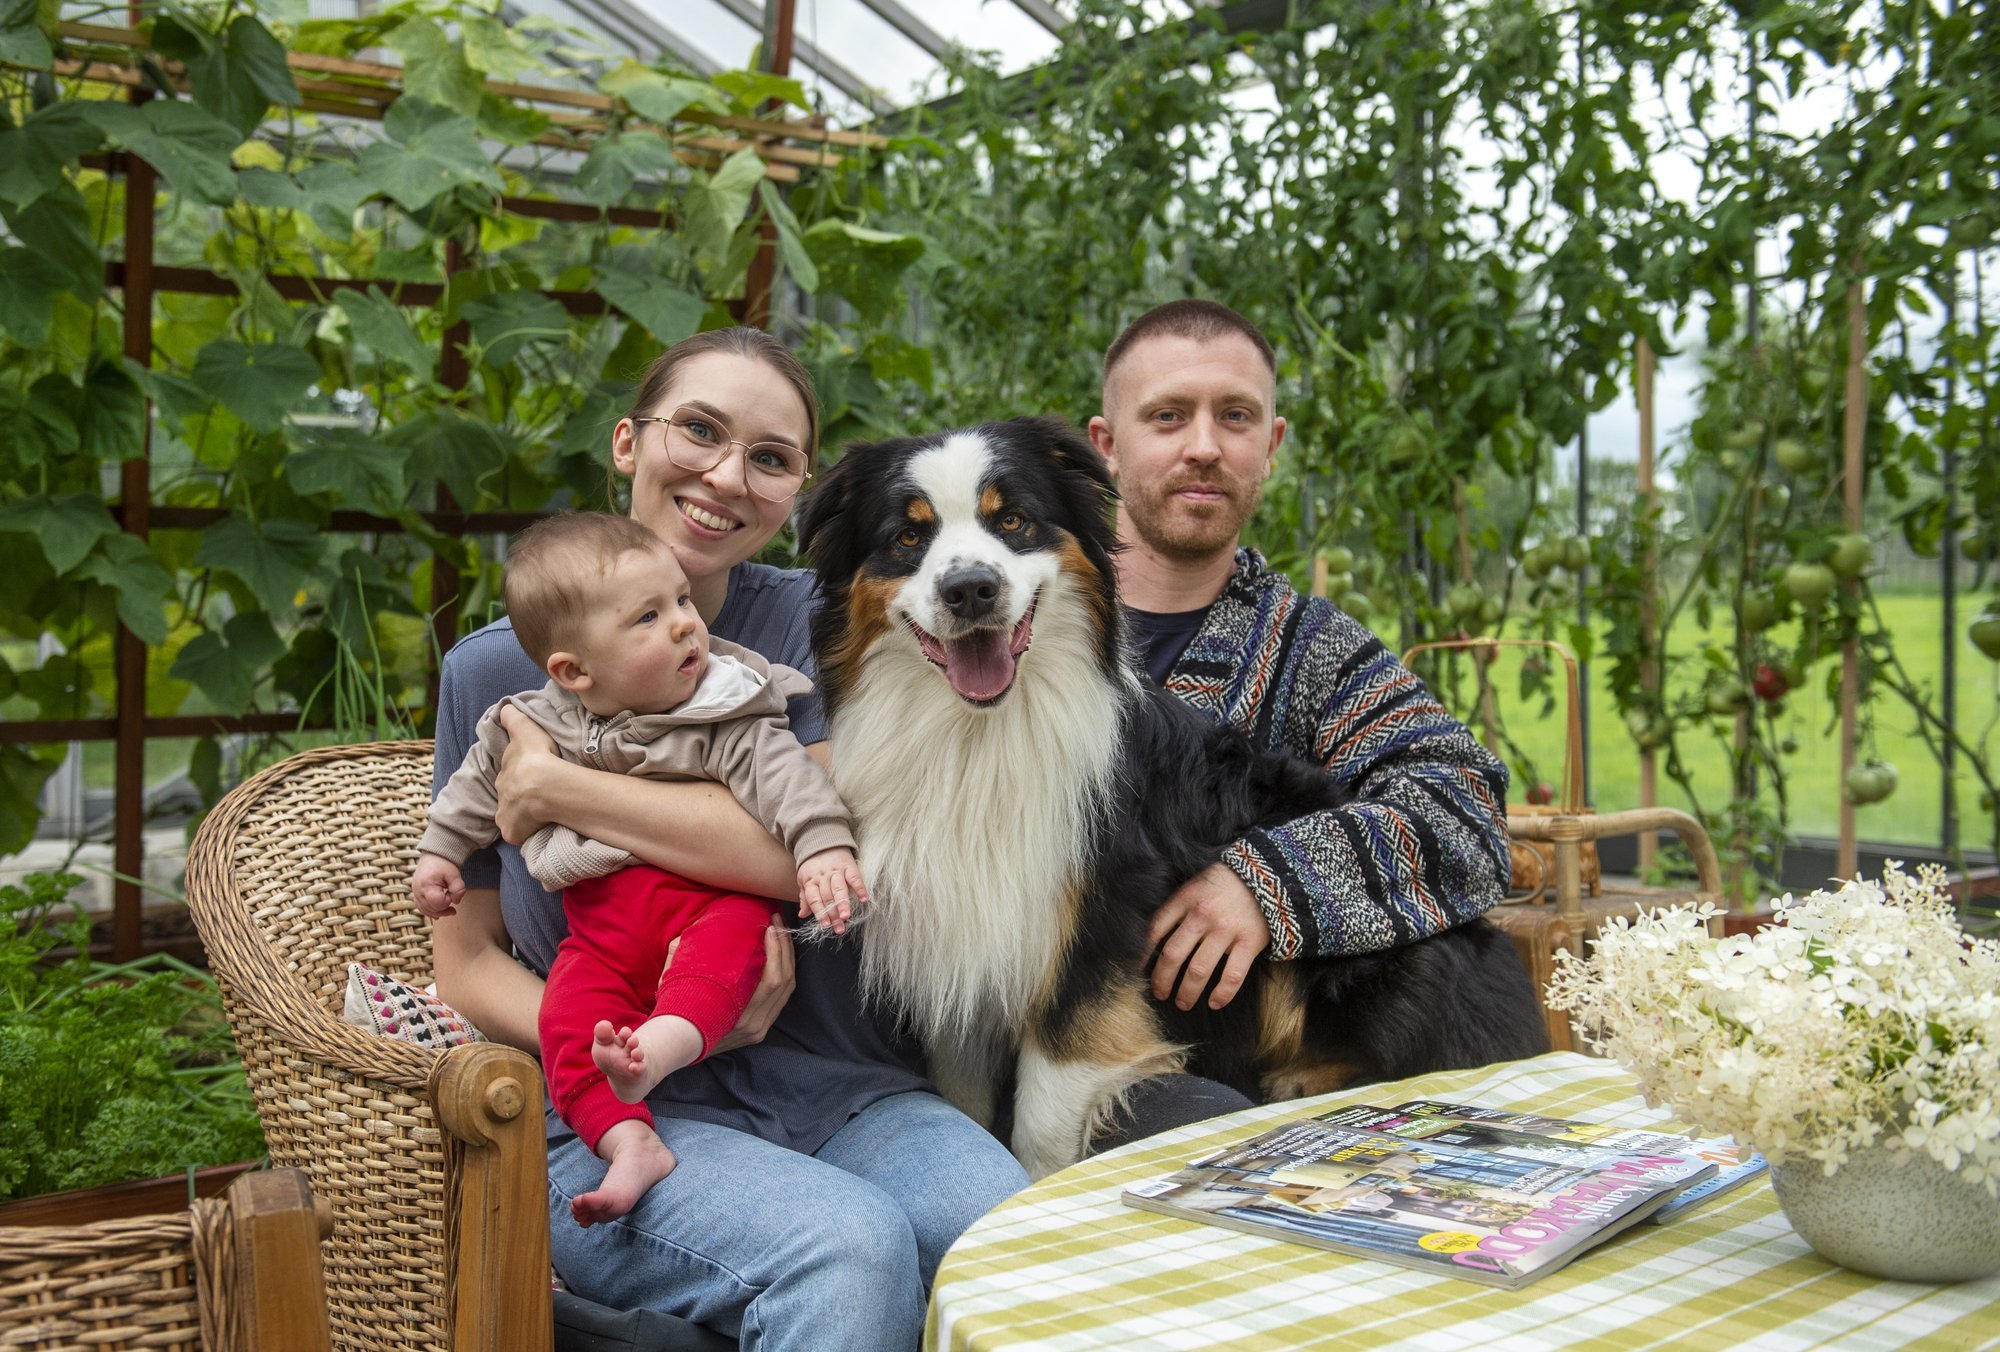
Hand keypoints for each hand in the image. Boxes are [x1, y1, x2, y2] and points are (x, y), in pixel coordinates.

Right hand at [410, 853, 465, 917]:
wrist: (434, 856)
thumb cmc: (444, 864)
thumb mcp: (455, 875)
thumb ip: (458, 889)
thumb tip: (456, 902)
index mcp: (427, 886)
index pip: (438, 903)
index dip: (448, 901)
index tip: (452, 893)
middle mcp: (418, 891)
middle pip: (431, 909)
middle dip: (444, 909)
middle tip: (454, 905)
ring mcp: (415, 893)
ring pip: (425, 910)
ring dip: (438, 912)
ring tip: (450, 910)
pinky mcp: (416, 893)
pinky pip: (421, 907)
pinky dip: (430, 911)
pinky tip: (439, 913)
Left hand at [493, 704, 560, 843]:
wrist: (545, 785)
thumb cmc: (536, 756)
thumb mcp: (524, 729)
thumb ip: (512, 718)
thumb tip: (503, 709)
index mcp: (504, 776)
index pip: (510, 779)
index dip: (519, 779)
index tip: (530, 780)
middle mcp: (501, 797)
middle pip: (510, 800)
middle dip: (520, 800)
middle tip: (539, 799)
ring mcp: (505, 817)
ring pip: (514, 819)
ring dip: (524, 818)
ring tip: (543, 815)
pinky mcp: (512, 833)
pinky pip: (520, 834)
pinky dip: (528, 832)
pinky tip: (542, 827)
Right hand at [670, 916, 795, 1054]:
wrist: (674, 1046)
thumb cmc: (672, 1014)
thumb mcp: (672, 985)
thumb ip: (679, 956)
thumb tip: (690, 929)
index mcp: (738, 1017)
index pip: (771, 981)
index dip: (776, 951)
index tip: (769, 927)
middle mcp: (754, 1026)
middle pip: (784, 981)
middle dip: (785, 947)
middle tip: (777, 921)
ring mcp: (759, 1029)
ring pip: (787, 989)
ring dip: (788, 958)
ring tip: (780, 932)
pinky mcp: (761, 1028)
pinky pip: (782, 997)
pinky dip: (784, 973)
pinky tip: (778, 955)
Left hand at [796, 848, 868, 934]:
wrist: (822, 841)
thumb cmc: (812, 865)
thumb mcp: (804, 880)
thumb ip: (805, 898)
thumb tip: (802, 915)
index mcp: (810, 881)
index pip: (815, 900)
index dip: (820, 913)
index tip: (825, 925)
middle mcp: (823, 876)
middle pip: (828, 898)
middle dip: (833, 914)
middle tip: (839, 929)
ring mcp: (836, 870)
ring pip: (839, 889)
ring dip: (843, 903)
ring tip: (846, 917)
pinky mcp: (848, 865)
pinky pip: (854, 877)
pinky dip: (860, 888)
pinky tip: (864, 899)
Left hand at [1146, 862, 1269, 1010]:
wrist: (1270, 874)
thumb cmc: (1228, 881)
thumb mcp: (1197, 883)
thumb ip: (1179, 905)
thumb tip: (1156, 936)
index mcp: (1186, 898)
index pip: (1156, 929)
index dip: (1143, 953)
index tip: (1138, 970)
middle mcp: (1203, 915)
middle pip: (1173, 955)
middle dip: (1162, 980)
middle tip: (1160, 993)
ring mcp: (1227, 930)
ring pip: (1199, 970)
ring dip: (1187, 992)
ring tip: (1182, 1003)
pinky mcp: (1250, 942)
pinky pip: (1232, 975)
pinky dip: (1222, 993)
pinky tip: (1214, 1003)